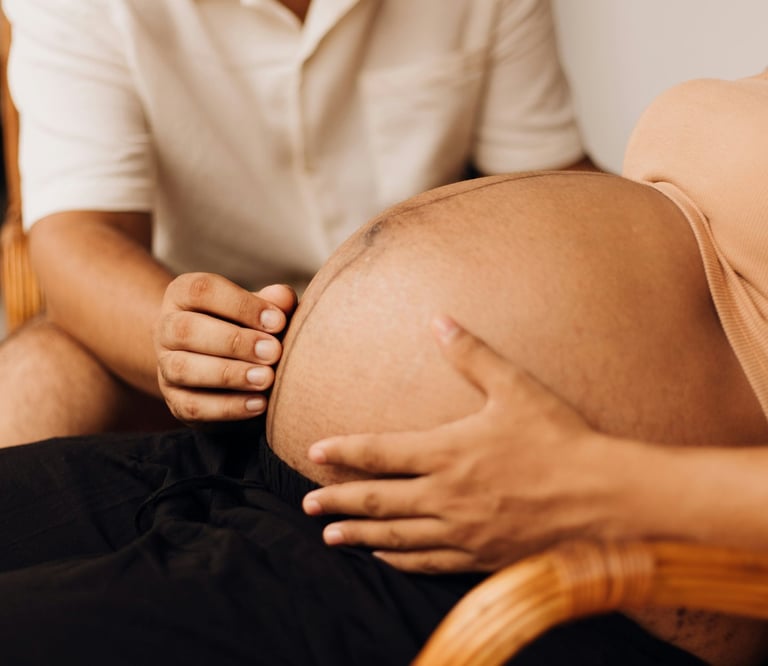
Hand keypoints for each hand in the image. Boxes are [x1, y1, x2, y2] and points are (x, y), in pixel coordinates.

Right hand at [155, 272, 296, 422]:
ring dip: (229, 374)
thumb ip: (274, 302)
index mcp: (184, 294)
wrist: (223, 364)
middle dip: (234, 342)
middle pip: (186, 330)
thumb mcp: (260, 308)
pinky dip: (228, 407)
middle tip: (274, 352)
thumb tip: (284, 298)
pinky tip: (259, 404)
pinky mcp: (175, 401)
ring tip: (266, 378)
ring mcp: (166, 366)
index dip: (241, 306)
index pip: (202, 290)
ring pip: (183, 369)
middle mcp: (167, 327)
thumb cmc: (247, 326)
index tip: (278, 321)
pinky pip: (192, 406)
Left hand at [302, 316, 620, 572]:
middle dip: (338, 502)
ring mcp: (462, 531)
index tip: (313, 452)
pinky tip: (386, 556)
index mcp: (448, 452)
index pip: (380, 452)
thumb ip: (471, 354)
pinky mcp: (481, 555)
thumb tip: (439, 318)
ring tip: (331, 537)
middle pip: (378, 500)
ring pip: (396, 537)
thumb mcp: (515, 386)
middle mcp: (446, 495)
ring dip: (359, 536)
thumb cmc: (559, 438)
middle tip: (306, 505)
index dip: (344, 451)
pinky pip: (429, 561)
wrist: (604, 496)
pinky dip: (401, 559)